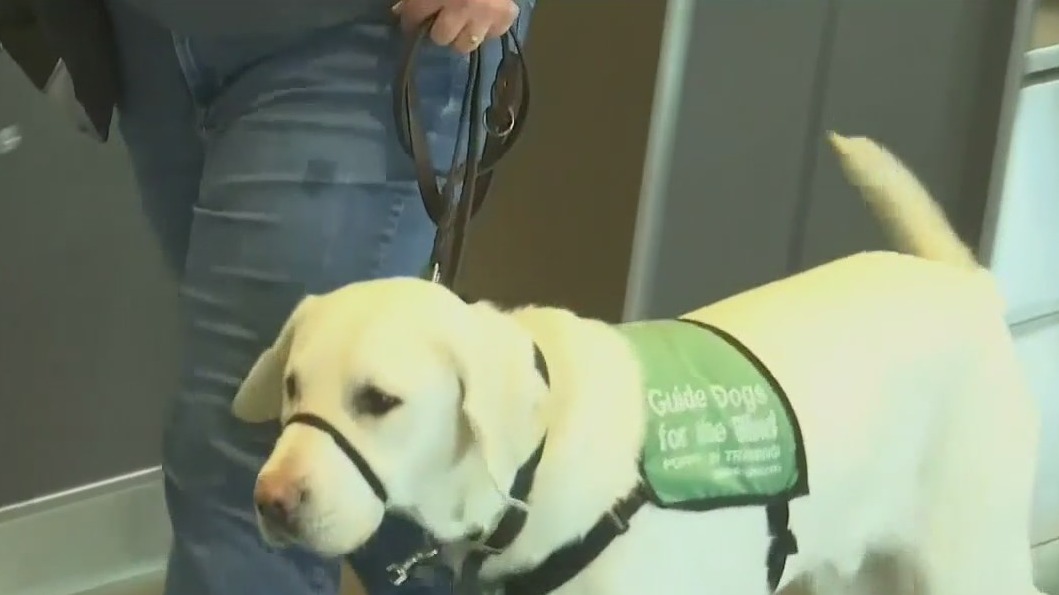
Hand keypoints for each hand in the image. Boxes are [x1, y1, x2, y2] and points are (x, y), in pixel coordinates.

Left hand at [392, 0, 518, 53]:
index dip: (410, 18)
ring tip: (461, 23)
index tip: (412, 19)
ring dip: (461, 35)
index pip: (414, 16)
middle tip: (440, 19)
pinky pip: (493, 34)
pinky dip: (487, 28)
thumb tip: (400, 10)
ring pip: (466, 44)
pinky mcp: (506, 15)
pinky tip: (483, 18)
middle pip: (441, 37)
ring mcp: (486, 14)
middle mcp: (462, 7)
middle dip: (438, 28)